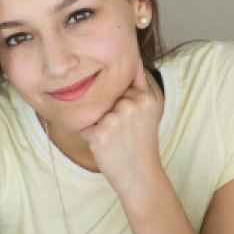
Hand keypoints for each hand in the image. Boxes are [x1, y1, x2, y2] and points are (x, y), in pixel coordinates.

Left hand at [81, 69, 165, 194]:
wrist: (141, 176)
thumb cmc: (142, 144)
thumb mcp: (149, 111)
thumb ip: (139, 83)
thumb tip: (134, 57)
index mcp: (145, 97)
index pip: (119, 89)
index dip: (120, 106)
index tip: (129, 123)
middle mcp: (131, 105)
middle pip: (105, 98)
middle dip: (108, 113)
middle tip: (123, 134)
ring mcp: (115, 119)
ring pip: (94, 112)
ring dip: (98, 124)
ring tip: (115, 140)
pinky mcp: (99, 133)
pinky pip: (84, 126)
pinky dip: (90, 136)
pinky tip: (105, 146)